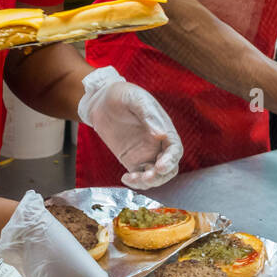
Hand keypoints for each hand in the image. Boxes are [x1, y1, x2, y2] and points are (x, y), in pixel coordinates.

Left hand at [77, 66, 182, 188]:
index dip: (171, 160)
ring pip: (155, 176)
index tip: (161, 166)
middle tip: (146, 177)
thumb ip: (149, 116)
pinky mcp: (131, 160)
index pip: (175, 150)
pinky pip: (139, 177)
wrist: (101, 99)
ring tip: (132, 178)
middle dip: (161, 176)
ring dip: (148, 182)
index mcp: (164, 128)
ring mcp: (145, 153)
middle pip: (169, 168)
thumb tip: (160, 134)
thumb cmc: (122, 95)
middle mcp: (158, 144)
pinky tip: (126, 178)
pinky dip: (135, 182)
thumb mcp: (136, 100)